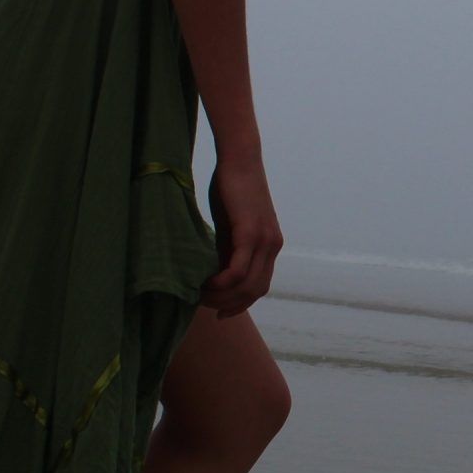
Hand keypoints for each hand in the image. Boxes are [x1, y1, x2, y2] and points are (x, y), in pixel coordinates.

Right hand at [201, 154, 282, 316]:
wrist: (239, 160)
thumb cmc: (231, 189)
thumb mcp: (229, 227)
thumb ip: (226, 251)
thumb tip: (215, 275)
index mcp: (271, 247)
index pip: (260, 287)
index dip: (240, 304)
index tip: (220, 313)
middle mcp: (273, 247)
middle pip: (255, 291)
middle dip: (229, 305)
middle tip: (204, 304)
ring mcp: (265, 240)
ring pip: (247, 285)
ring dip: (222, 296)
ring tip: (200, 295)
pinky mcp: (251, 232)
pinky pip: (238, 269)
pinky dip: (222, 282)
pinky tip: (205, 284)